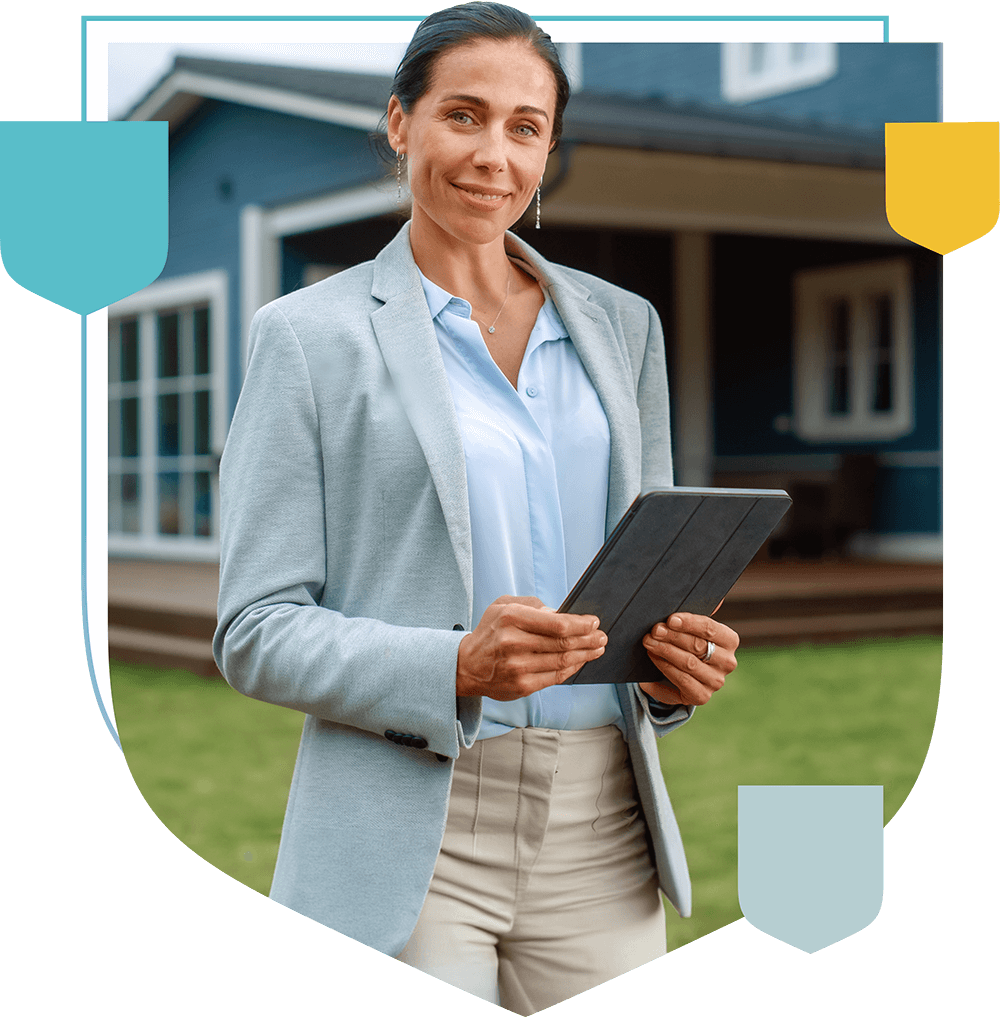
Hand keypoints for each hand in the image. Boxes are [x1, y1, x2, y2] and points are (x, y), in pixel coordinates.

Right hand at [457, 596, 606, 700]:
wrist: (467, 666)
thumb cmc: (490, 632)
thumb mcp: (503, 606)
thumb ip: (533, 606)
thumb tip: (562, 613)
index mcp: (511, 618)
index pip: (557, 623)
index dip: (581, 624)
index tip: (594, 622)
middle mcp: (514, 643)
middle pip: (564, 643)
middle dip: (589, 639)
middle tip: (601, 637)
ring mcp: (518, 667)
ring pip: (563, 661)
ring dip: (585, 655)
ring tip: (597, 649)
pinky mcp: (522, 686)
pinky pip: (556, 677)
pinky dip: (572, 669)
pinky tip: (580, 661)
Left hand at [639, 611, 738, 706]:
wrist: (682, 671)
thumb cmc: (687, 641)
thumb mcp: (692, 627)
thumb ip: (697, 613)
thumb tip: (716, 599)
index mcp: (730, 640)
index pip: (710, 629)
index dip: (689, 623)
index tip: (670, 619)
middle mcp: (727, 663)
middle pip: (697, 646)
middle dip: (672, 637)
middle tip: (654, 631)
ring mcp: (716, 681)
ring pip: (688, 665)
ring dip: (665, 652)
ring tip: (649, 643)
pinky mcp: (702, 696)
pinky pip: (681, 682)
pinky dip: (664, 671)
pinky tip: (652, 662)